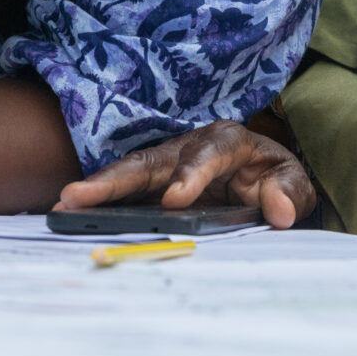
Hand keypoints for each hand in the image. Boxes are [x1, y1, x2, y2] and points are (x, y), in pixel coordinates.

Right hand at [54, 119, 315, 228]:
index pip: (208, 153)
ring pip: (128, 175)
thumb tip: (279, 212)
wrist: (262, 179)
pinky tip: (71, 215)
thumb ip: (289, 193)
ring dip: (96, 189)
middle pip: (149, 161)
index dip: (191, 174)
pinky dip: (98, 203)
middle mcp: (187, 147)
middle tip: (80, 195)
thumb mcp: (291, 182)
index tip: (175, 201)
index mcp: (227, 141)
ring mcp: (164, 166)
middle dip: (115, 179)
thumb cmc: (273, 178)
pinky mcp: (152, 186)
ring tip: (64, 205)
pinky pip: (123, 195)